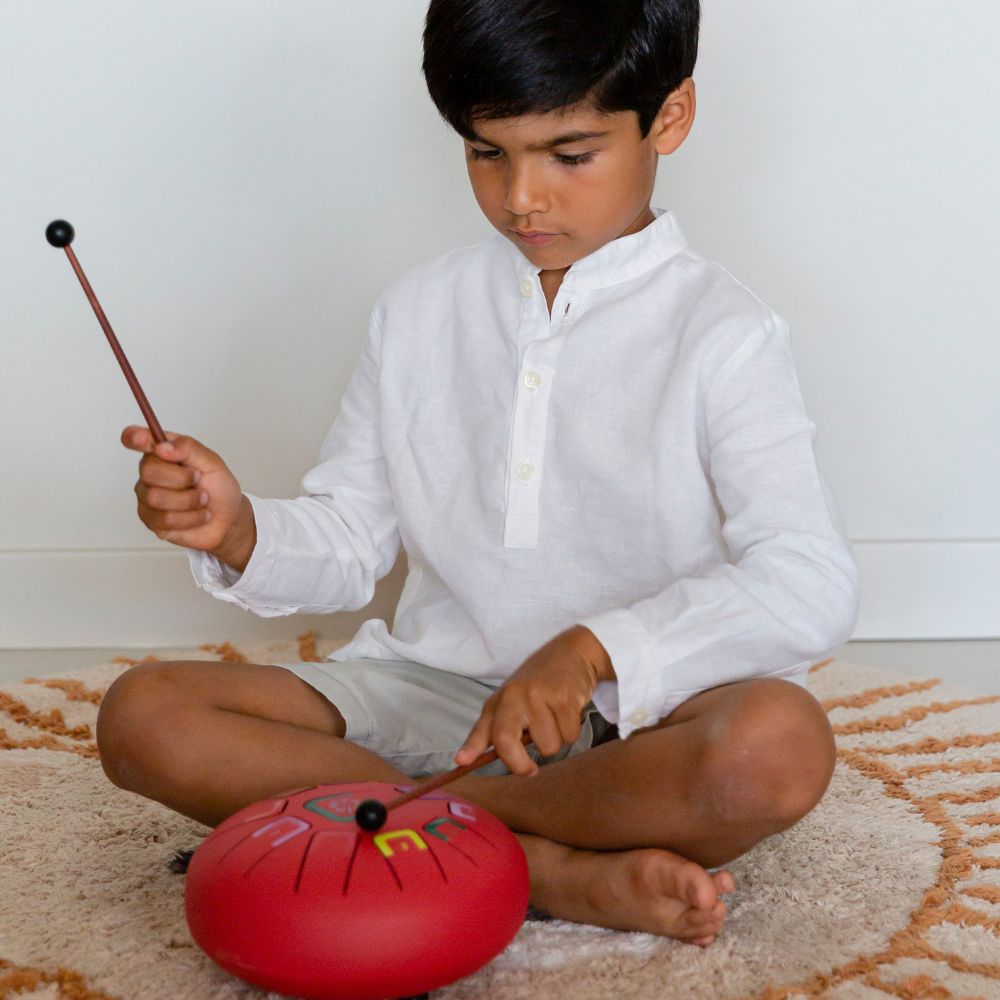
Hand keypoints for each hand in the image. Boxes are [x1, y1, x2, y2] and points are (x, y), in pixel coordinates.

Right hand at [122, 425, 253, 568]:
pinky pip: (165, 519)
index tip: (144, 440)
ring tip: (203, 500)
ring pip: (156, 497)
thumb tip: (162, 446)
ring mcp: (147, 498)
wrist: (229, 518)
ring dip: (189, 500)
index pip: (135, 439)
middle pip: (148, 470)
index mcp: (162, 452)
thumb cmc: (219, 487)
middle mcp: (150, 473)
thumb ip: (188, 448)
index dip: (134, 437)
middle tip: (198, 480)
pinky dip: (191, 517)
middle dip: (181, 478)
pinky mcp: (152, 521)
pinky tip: (198, 515)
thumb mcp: (212, 462)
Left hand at [454, 626, 614, 776]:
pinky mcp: (562, 698)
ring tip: (556, 719)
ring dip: (556, 741)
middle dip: (519, 765)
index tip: (461, 761)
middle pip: (504, 741)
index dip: (471, 747)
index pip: (482, 728)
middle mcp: (513, 697)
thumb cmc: (541, 682)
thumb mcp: (515, 700)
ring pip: (547, 746)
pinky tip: (569, 712)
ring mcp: (537, 696)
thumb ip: (501, 727)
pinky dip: (572, 731)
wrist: (572, 652)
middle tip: (530, 770)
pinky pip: (569, 736)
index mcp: (499, 700)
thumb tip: (473, 760)